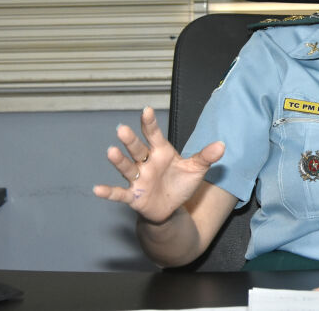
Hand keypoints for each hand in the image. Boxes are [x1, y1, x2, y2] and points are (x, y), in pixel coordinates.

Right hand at [92, 106, 224, 223]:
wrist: (171, 207)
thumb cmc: (180, 183)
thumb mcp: (196, 169)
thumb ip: (206, 156)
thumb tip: (222, 145)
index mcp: (161, 152)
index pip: (154, 135)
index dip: (150, 123)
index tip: (146, 110)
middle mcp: (146, 163)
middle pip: (137, 149)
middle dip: (130, 140)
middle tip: (122, 129)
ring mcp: (138, 179)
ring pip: (126, 168)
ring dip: (119, 161)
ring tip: (111, 151)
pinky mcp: (133, 196)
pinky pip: (119, 193)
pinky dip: (108, 192)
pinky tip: (97, 189)